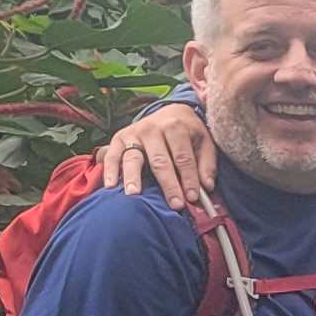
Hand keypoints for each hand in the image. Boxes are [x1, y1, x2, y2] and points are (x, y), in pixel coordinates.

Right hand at [102, 101, 216, 212]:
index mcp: (175, 127)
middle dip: (168, 184)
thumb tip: (207, 187)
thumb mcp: (204, 142)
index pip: (183, 157)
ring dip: (133, 177)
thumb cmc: (188, 132)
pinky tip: (110, 185)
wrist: (170, 111)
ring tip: (134, 195)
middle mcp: (152, 129)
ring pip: (133, 158)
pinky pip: (111, 155)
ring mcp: (133, 133)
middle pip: (160, 161)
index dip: (189, 178)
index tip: (192, 198)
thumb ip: (206, 164)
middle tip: (174, 205)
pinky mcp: (119, 139)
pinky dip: (109, 170)